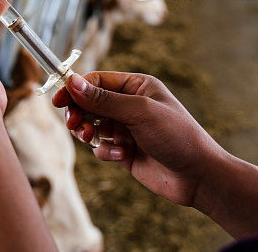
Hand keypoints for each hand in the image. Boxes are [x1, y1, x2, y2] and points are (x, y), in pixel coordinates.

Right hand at [52, 71, 225, 207]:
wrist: (198, 176)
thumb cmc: (176, 136)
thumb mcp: (139, 112)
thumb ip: (103, 99)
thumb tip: (72, 82)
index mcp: (136, 87)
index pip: (96, 81)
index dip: (75, 89)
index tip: (59, 100)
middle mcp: (129, 105)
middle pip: (89, 103)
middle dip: (79, 113)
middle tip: (73, 124)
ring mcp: (126, 128)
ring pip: (92, 125)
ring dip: (88, 132)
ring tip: (90, 139)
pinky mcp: (124, 151)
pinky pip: (102, 147)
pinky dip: (106, 152)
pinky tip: (122, 157)